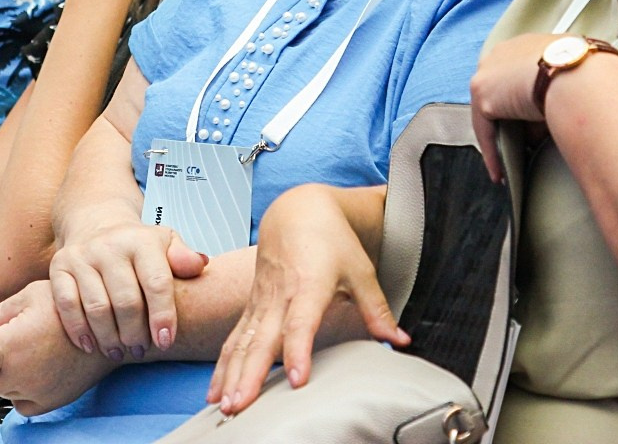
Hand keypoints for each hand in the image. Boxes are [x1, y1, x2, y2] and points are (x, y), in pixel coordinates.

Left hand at [0, 280, 113, 415]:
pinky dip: (18, 391)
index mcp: (10, 345)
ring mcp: (34, 391)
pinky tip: (31, 370)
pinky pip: (20, 405)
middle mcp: (19, 373)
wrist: (111, 328)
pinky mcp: (48, 403)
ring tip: (20, 353)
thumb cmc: (75, 308)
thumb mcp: (31, 295)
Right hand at [47, 213, 206, 358]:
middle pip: (126, 301)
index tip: (166, 341)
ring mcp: (82, 256)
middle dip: (135, 333)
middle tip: (140, 351)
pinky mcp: (59, 267)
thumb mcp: (166, 244)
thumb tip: (200, 265)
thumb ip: (184, 257)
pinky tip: (90, 347)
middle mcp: (110, 246)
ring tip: (118, 353)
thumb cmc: (139, 246)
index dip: (163, 315)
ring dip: (109, 337)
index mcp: (142, 240)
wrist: (96, 225)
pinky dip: (78, 331)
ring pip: (97, 307)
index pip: (156, 282)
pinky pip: (66, 305)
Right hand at [207, 185, 406, 414]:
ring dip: (231, 375)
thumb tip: (400, 340)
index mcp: (309, 285)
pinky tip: (216, 392)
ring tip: (226, 407)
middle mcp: (280, 296)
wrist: (296, 211)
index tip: (296, 380)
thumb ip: (378, 310)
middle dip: (250, 375)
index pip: (300, 323)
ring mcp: (261, 302)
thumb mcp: (360, 270)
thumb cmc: (331, 239)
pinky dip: (223, 366)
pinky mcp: (251, 307)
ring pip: (242, 343)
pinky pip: (234, 339)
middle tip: (241, 405)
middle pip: (262, 340)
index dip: (298, 352)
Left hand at [468, 33, 565, 181]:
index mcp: (527, 44)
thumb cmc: (588, 78)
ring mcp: (489, 69)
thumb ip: (550, 101)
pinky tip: (500, 174)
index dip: (522, 101)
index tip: (530, 123)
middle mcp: (504, 51)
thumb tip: (539, 130)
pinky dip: (492, 153)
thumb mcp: (570, 85)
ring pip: (492, 111)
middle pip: (500, 92)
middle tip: (522, 147)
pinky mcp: (482, 91)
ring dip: (502, 138)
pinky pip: (485, 130)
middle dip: (509, 120)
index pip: (517, 75)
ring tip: (513, 164)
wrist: (579, 77)